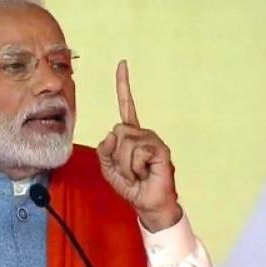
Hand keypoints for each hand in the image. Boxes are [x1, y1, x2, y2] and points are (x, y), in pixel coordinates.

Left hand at [97, 60, 181, 231]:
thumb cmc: (131, 185)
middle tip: (128, 170)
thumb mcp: (108, 167)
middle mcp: (143, 133)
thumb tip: (113, 132)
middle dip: (116, 156)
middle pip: (117, 132)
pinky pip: (137, 152)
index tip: (122, 64)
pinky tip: (146, 172)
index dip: (123, 85)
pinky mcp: (161, 149)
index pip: (126, 106)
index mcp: (131, 134)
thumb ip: (104, 149)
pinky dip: (136, 167)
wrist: (147, 203)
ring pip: (126, 143)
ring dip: (126, 164)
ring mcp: (153, 140)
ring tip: (137, 173)